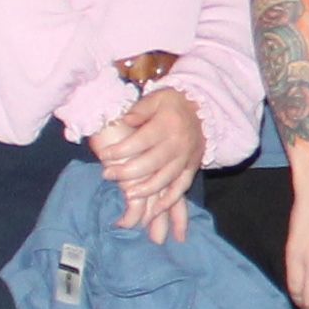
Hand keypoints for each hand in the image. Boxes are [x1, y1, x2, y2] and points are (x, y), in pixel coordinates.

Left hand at [90, 86, 203, 241]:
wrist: (204, 108)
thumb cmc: (174, 103)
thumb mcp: (157, 98)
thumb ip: (140, 109)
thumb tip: (124, 119)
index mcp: (167, 124)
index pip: (141, 141)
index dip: (121, 150)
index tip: (104, 155)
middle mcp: (178, 143)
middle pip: (151, 163)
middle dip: (127, 172)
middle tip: (107, 175)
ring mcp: (186, 157)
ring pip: (166, 178)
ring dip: (146, 189)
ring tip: (128, 193)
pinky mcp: (192, 167)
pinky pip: (182, 187)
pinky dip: (169, 200)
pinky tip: (154, 211)